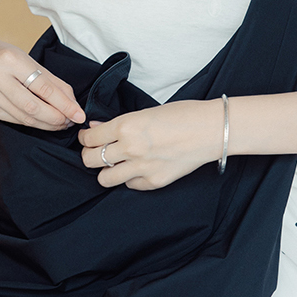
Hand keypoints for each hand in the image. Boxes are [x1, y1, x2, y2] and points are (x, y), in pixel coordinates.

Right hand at [0, 38, 85, 129]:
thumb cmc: (5, 56)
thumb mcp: (29, 60)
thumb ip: (52, 81)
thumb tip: (73, 103)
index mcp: (11, 60)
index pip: (44, 88)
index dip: (64, 104)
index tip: (79, 115)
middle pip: (33, 107)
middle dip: (56, 118)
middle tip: (70, 121)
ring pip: (24, 117)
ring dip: (46, 124)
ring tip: (61, 123)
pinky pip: (15, 120)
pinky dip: (32, 123)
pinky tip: (43, 122)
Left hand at [78, 99, 223, 189]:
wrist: (211, 130)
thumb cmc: (183, 115)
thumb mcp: (146, 111)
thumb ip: (119, 123)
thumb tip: (97, 127)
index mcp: (126, 126)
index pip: (90, 138)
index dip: (85, 138)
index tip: (87, 138)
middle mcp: (130, 148)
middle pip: (90, 160)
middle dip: (89, 155)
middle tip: (95, 151)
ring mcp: (141, 168)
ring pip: (104, 179)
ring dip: (106, 171)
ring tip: (114, 164)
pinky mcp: (154, 182)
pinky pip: (130, 185)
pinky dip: (130, 179)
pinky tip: (137, 169)